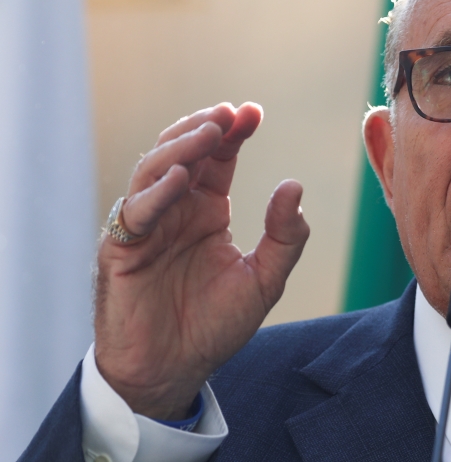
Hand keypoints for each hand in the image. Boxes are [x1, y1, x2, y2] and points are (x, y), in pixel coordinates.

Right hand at [93, 102, 309, 419]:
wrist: (172, 371)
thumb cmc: (214, 325)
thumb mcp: (265, 280)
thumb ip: (286, 236)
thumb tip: (294, 185)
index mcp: (206, 211)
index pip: (218, 158)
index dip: (233, 132)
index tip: (253, 112)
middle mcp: (175, 210)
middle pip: (183, 152)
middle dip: (205, 127)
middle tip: (229, 113)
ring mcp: (146, 226)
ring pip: (155, 170)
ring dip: (181, 147)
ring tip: (209, 132)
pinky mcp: (123, 250)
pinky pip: (136, 213)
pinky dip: (156, 192)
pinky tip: (180, 178)